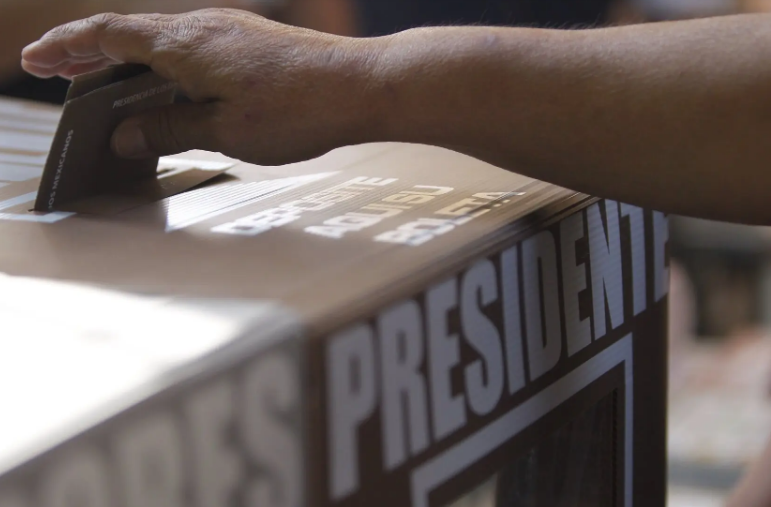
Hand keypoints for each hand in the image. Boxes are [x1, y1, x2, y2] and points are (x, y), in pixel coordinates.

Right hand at [21, 9, 382, 164]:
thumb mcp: (224, 130)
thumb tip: (125, 134)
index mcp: (183, 44)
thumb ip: (169, 129)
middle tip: (58, 72)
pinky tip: (169, 89)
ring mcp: (230, 32)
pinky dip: (166, 67)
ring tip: (106, 85)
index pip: (107, 35)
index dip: (67, 47)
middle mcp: (202, 27)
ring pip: (162, 43)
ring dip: (129, 62)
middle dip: (89, 54)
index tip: (35, 59)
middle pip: (130, 35)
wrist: (362, 86)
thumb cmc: (297, 110)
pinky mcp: (253, 44)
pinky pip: (193, 51)